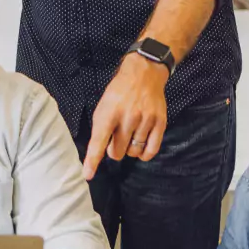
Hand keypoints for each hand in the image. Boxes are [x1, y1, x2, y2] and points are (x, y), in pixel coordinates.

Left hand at [82, 53, 168, 179]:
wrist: (144, 74)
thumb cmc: (119, 93)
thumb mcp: (103, 106)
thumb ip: (101, 129)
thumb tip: (99, 153)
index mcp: (109, 112)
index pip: (98, 141)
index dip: (92, 160)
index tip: (88, 175)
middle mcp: (127, 117)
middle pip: (117, 152)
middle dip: (114, 150)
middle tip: (116, 138)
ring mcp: (145, 120)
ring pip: (134, 152)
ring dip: (129, 149)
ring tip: (129, 136)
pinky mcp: (160, 122)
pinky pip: (151, 150)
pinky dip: (144, 154)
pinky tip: (141, 146)